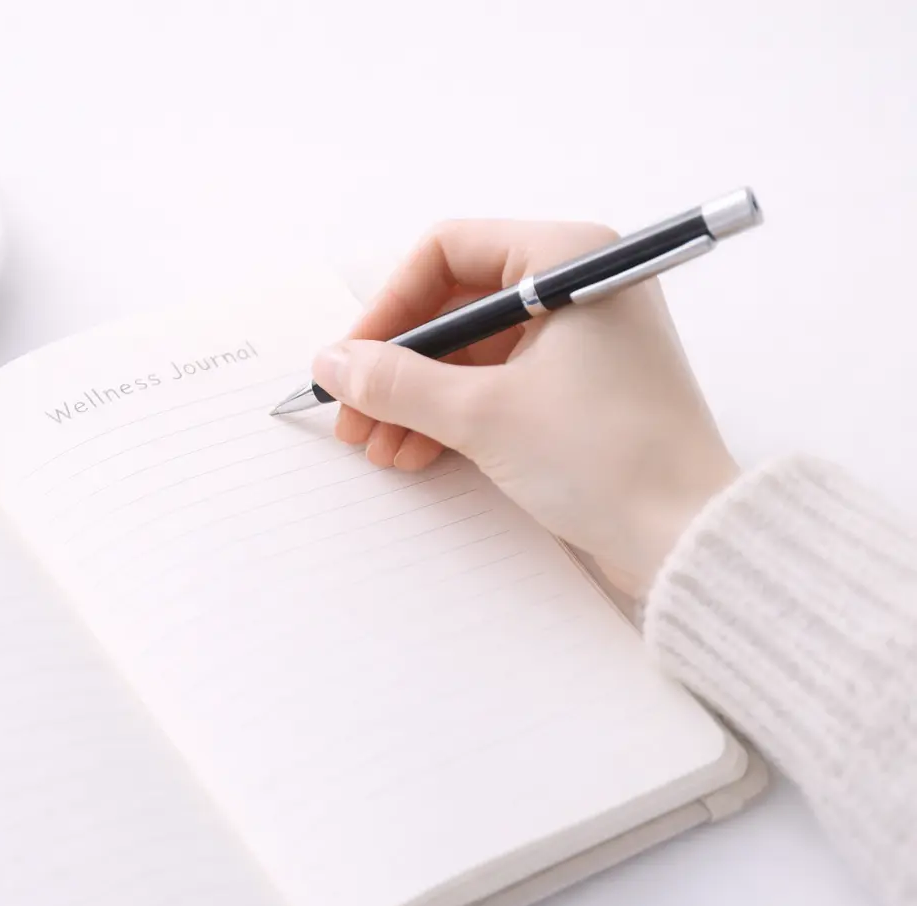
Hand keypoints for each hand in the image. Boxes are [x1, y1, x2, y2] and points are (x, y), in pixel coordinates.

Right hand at [314, 220, 738, 596]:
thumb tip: (332, 362)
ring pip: (471, 350)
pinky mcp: (583, 386)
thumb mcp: (481, 415)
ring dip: (416, 397)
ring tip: (377, 448)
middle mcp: (579, 285)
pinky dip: (453, 413)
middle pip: (455, 305)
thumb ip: (396, 382)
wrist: (690, 535)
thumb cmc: (606, 458)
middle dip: (397, 365)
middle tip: (353, 415)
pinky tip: (414, 453)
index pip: (447, 253)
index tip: (352, 362)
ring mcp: (583, 337)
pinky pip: (499, 382)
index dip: (388, 308)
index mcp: (568, 259)